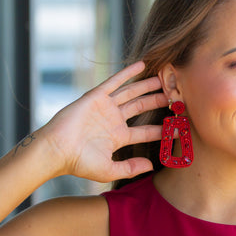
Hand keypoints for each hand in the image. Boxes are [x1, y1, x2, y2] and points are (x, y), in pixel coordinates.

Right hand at [42, 61, 167, 181]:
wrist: (56, 150)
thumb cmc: (79, 163)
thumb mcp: (109, 170)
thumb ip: (131, 168)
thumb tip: (151, 166)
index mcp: (118, 137)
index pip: (146, 131)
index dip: (162, 129)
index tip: (179, 126)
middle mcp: (113, 120)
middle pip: (141, 107)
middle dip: (157, 101)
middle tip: (175, 95)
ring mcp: (105, 107)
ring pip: (131, 93)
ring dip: (147, 86)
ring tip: (163, 78)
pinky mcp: (96, 97)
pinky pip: (115, 81)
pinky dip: (128, 73)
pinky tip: (142, 65)